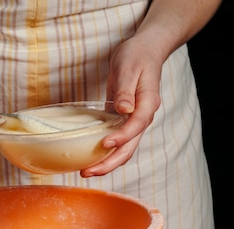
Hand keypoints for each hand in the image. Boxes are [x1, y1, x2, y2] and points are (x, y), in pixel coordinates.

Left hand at [80, 36, 161, 176]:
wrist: (146, 51)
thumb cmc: (137, 56)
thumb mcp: (128, 68)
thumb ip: (126, 90)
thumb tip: (123, 109)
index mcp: (148, 104)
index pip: (136, 126)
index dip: (121, 138)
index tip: (104, 144)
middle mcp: (143, 117)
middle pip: (130, 147)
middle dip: (110, 163)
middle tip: (88, 172)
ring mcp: (135, 121)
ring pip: (124, 149)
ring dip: (107, 163)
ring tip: (86, 172)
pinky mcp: (125, 121)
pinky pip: (117, 142)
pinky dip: (105, 153)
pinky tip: (90, 158)